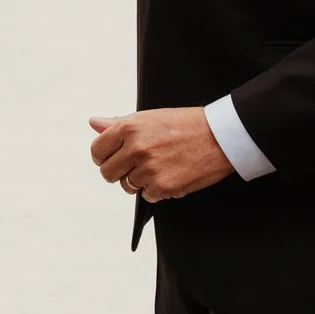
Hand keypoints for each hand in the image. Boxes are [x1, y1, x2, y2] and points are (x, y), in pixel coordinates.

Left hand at [90, 108, 232, 201]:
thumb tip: (93, 123)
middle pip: (107, 173)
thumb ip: (118, 123)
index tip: (113, 158)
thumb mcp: (149, 117)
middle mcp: (136, 148)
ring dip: (139, 181)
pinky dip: (156, 190)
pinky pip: (147, 196)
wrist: (220, 136)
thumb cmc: (186, 124)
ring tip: (158, 167)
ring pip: (127, 186)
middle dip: (118, 172)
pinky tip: (170, 174)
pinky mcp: (164, 187)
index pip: (97, 151)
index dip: (103, 156)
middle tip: (134, 166)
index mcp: (129, 127)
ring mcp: (149, 169)